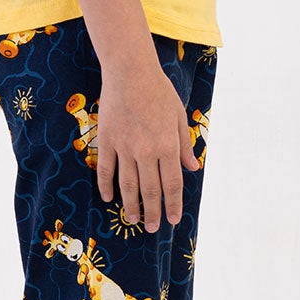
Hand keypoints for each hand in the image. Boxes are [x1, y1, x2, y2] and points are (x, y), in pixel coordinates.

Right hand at [94, 60, 201, 230]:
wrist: (129, 72)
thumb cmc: (158, 91)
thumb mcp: (178, 117)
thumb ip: (184, 145)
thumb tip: (193, 168)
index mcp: (167, 146)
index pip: (172, 184)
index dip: (173, 204)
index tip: (173, 219)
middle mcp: (146, 151)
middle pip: (150, 190)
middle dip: (153, 212)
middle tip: (153, 228)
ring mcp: (124, 147)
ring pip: (127, 184)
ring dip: (131, 205)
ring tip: (134, 220)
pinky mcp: (107, 140)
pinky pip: (106, 169)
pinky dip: (106, 186)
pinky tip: (109, 199)